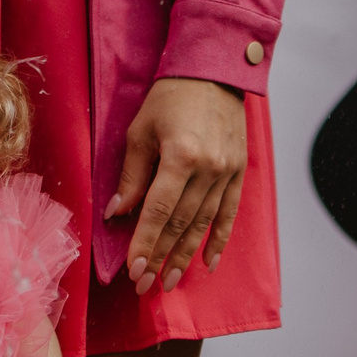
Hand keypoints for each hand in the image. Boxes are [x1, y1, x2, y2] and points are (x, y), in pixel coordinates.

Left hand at [107, 77, 246, 293]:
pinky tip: (208, 262)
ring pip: (205, 224)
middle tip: (146, 285)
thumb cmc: (171, 97)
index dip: (145, 243)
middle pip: (182, 223)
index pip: (159, 210)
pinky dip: (220, 240)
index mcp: (181, 156)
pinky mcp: (239, 171)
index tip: (134, 270)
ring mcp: (228, 172)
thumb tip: (117, 212)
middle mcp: (209, 168)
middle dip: (162, 257)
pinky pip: (230, 213)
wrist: (214, 72)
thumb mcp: (141, 130)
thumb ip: (132, 175)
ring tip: (172, 280)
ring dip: (187, 255)